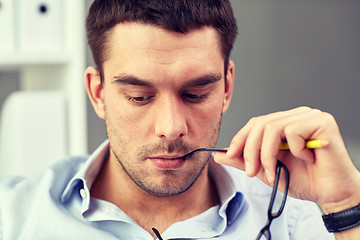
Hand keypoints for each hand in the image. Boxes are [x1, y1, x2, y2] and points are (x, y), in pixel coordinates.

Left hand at [215, 107, 359, 213]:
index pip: (256, 122)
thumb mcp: (267, 170)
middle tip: (251, 172)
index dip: (240, 139)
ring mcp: (310, 116)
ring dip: (267, 154)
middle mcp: (296, 116)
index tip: (230, 156)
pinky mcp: (322, 122)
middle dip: (250, 150)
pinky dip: (294, 151)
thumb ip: (244, 160)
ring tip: (274, 171)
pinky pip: (293, 131)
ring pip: (272, 127)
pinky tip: (307, 159)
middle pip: (261, 123)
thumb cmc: (304, 180)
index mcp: (284, 123)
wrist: (331, 195)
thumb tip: (218, 155)